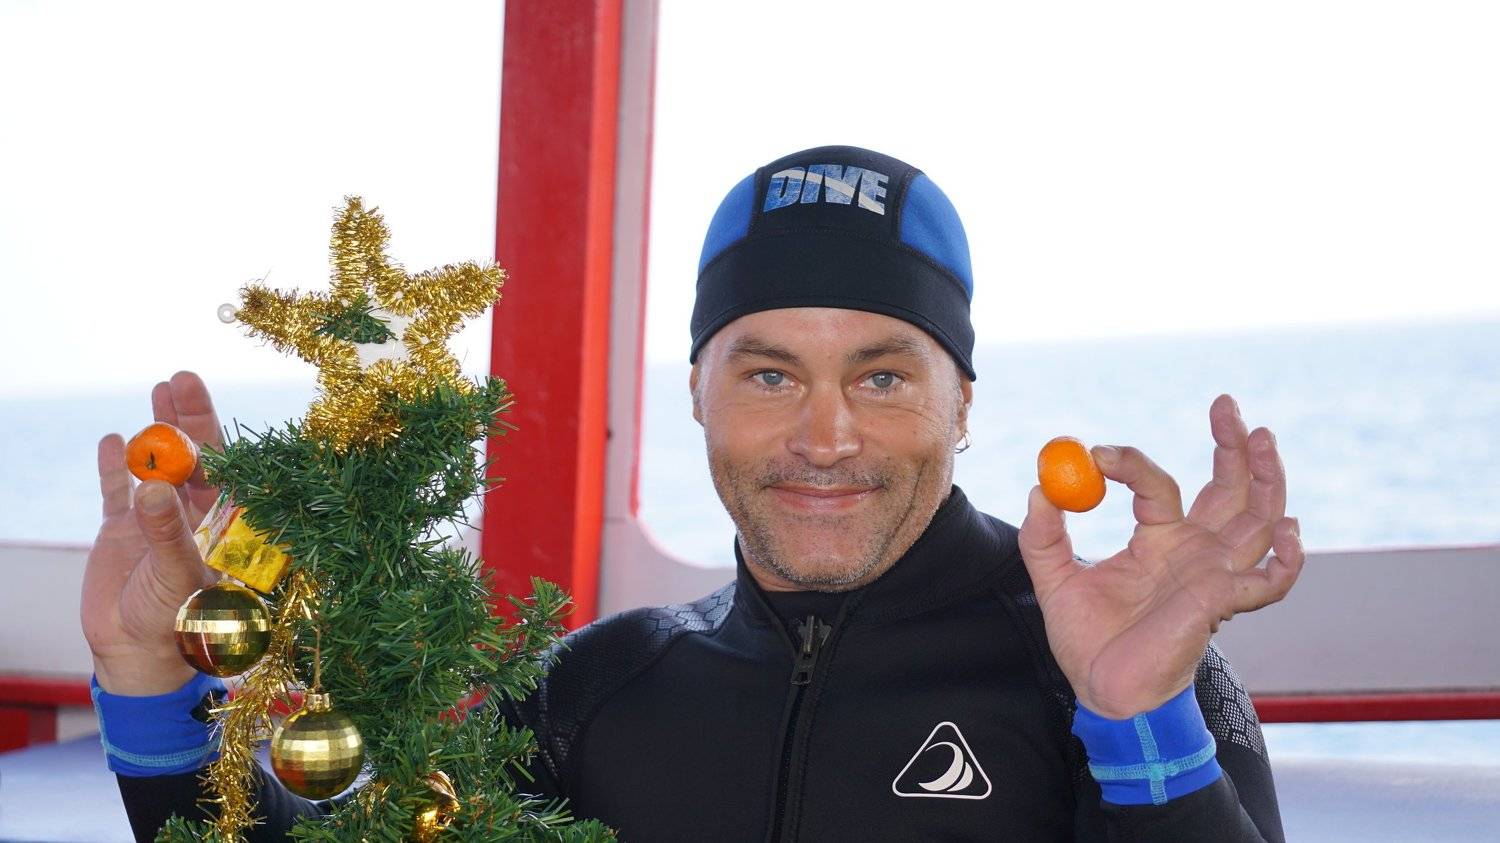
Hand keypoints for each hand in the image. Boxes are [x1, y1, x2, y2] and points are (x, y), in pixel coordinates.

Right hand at [81, 372, 223, 695]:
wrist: (136, 655)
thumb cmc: (178, 622)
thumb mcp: (178, 575)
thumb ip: (166, 532)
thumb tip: (152, 485)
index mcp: (223, 523)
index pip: (226, 467)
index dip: (215, 430)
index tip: (205, 397)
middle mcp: (195, 515)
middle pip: (196, 456)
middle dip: (189, 418)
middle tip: (181, 378)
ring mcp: (159, 520)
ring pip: (159, 465)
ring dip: (158, 431)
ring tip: (159, 391)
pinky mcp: (123, 532)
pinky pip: (117, 490)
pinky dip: (113, 466)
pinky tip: (109, 440)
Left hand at [1017, 394, 1304, 717]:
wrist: (1102, 692)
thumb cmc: (1088, 642)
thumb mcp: (1054, 580)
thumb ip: (1043, 536)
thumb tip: (1040, 487)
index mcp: (1158, 540)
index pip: (1158, 485)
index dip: (1132, 465)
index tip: (1099, 454)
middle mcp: (1194, 552)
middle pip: (1229, 489)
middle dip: (1234, 447)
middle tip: (1227, 405)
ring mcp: (1215, 576)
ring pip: (1258, 519)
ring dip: (1266, 479)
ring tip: (1262, 437)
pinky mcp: (1223, 604)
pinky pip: (1269, 581)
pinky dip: (1287, 559)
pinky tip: (1288, 531)